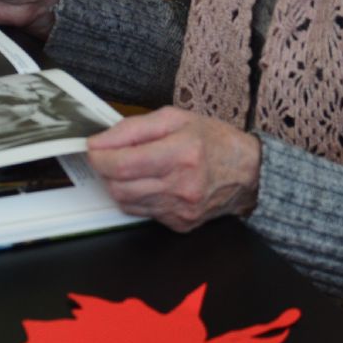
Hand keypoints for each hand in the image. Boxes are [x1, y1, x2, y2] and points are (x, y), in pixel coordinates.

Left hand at [86, 108, 260, 231]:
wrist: (249, 173)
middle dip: (104, 170)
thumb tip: (101, 141)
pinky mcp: (180, 224)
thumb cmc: (214, 140)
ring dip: (117, 184)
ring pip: (126, 203)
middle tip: (107, 155)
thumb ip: (134, 128)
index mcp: (182, 153)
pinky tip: (148, 182)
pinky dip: (136, 197)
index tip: (93, 147)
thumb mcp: (176, 118)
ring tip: (128, 167)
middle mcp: (182, 186)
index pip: (123, 163)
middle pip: (119, 186)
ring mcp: (181, 209)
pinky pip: (142, 213)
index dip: (99, 156)